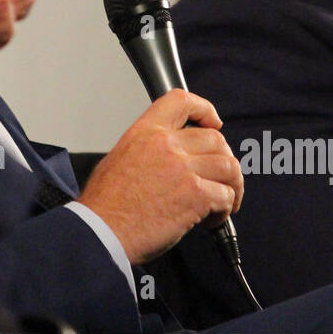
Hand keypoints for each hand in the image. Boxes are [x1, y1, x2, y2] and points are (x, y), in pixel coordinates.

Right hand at [78, 89, 242, 263]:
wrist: (101, 232)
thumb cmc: (105, 205)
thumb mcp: (117, 159)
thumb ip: (146, 150)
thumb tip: (167, 158)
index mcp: (145, 132)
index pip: (181, 101)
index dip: (204, 110)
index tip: (214, 123)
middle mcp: (166, 144)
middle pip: (216, 139)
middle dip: (224, 160)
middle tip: (220, 179)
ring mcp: (182, 168)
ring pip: (228, 166)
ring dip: (232, 186)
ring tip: (221, 202)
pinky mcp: (195, 195)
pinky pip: (226, 196)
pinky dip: (225, 210)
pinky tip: (211, 220)